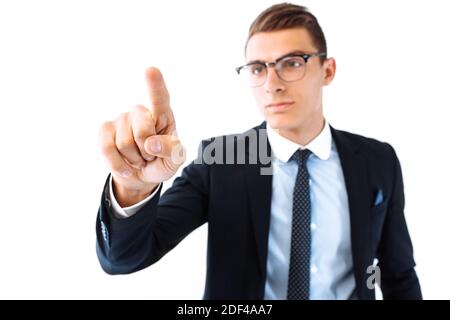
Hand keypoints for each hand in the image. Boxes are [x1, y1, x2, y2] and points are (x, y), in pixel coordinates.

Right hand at [99, 67, 184, 205]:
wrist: (142, 176)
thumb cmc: (161, 161)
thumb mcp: (175, 160)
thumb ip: (171, 150)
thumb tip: (150, 143)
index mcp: (162, 115)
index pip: (160, 98)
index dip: (155, 85)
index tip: (151, 70)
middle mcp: (141, 112)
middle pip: (142, 132)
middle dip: (148, 152)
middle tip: (150, 155)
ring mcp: (121, 119)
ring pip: (125, 144)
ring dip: (134, 160)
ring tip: (139, 158)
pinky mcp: (105, 129)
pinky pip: (107, 148)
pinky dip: (119, 164)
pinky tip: (127, 167)